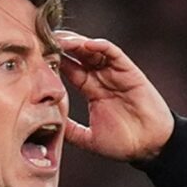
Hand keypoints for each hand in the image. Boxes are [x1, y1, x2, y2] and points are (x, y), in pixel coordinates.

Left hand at [55, 31, 172, 161]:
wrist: (150, 147)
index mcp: (92, 90)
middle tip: (44, 39)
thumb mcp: (89, 139)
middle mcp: (103, 78)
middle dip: (63, 46)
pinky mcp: (130, 72)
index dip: (55, 61)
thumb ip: (70, 131)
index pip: (70, 70)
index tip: (36, 56)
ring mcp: (116, 73)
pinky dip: (102, 46)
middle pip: (79, 55)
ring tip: (61, 39)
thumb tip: (48, 126)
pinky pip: (115, 54)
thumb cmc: (123, 144)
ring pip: (94, 50)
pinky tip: (88, 44)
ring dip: (78, 42)